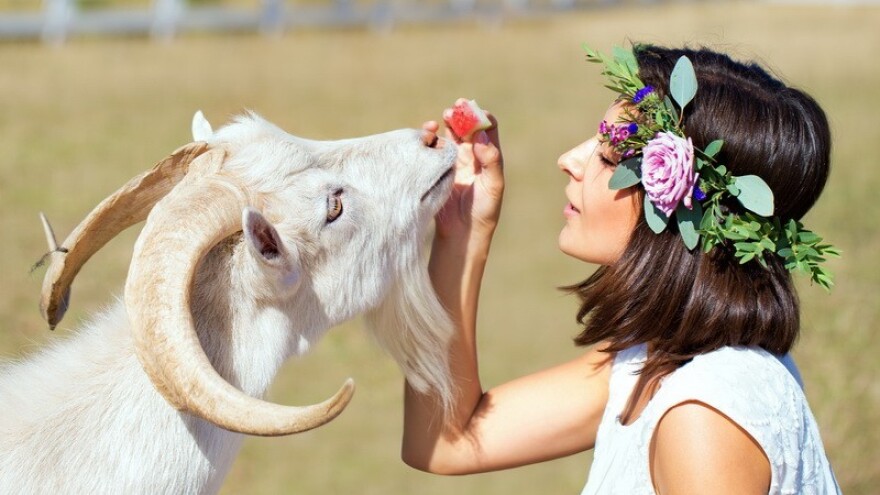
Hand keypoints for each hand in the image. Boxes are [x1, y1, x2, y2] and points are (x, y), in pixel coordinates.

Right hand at [422, 99, 503, 245]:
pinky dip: (431, 138)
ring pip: (450, 134)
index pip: (488, 128)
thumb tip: (481, 135)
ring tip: (441, 119)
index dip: (481, 116)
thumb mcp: (494, 186)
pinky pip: (434, 148)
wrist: (461, 231)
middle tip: (454, 108)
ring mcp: (454, 160)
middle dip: (461, 114)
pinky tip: (429, 135)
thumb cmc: (484, 210)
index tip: (473, 111)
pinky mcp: (437, 168)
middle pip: (467, 126)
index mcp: (488, 156)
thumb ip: (491, 160)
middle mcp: (472, 154)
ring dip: (446, 123)